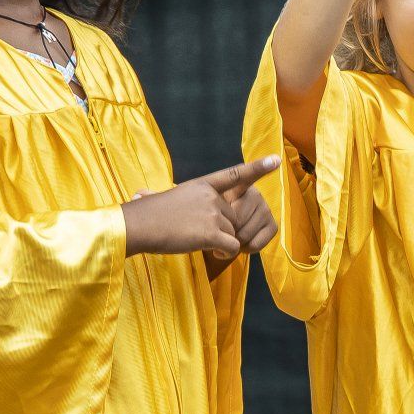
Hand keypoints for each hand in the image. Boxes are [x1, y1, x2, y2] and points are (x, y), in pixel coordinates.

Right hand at [122, 157, 280, 256]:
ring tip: (197, 241)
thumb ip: (176, 200)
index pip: (235, 174)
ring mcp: (212, 213)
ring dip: (220, 243)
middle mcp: (211, 196)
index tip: (276, 160)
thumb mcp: (166, 198)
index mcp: (202, 185)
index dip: (257, 168)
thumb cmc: (145, 216)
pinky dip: (225, 253)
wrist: (137, 226)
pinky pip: (232, 246)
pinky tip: (211, 252)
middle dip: (220, 230)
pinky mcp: (212, 232)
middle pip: (232, 218)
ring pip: (232, 233)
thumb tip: (139, 194)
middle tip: (196, 233)